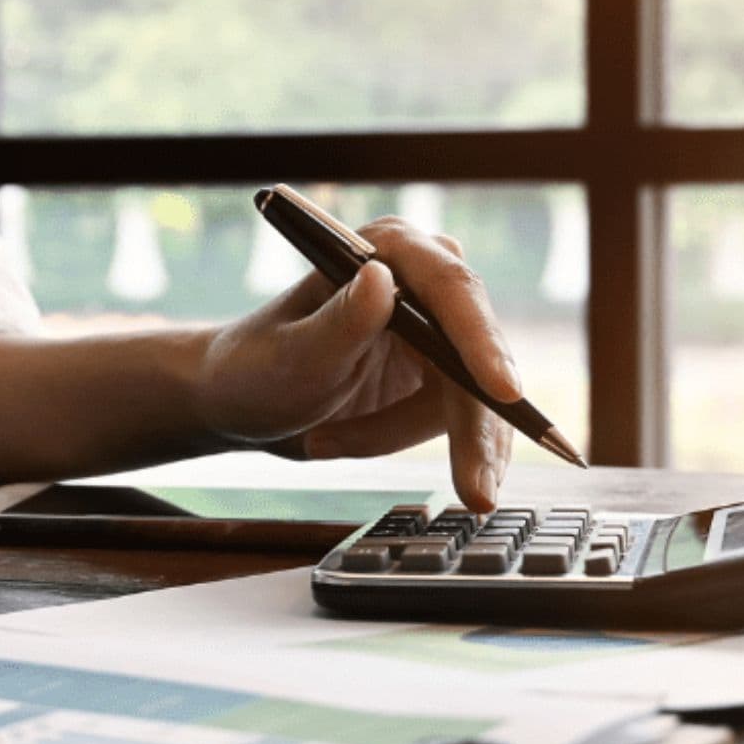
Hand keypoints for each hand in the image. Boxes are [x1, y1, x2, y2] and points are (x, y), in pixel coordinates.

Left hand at [195, 217, 523, 510]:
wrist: (240, 402)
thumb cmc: (255, 368)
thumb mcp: (292, 355)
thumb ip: (340, 322)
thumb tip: (381, 279)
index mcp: (386, 250)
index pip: (451, 289)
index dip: (481, 341)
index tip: (502, 392)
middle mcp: (421, 281)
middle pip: (477, 354)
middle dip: (472, 427)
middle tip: (476, 493)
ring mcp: (435, 329)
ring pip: (469, 399)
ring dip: (400, 433)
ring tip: (326, 442)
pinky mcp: (438, 374)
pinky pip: (453, 421)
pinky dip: (399, 440)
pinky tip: (340, 442)